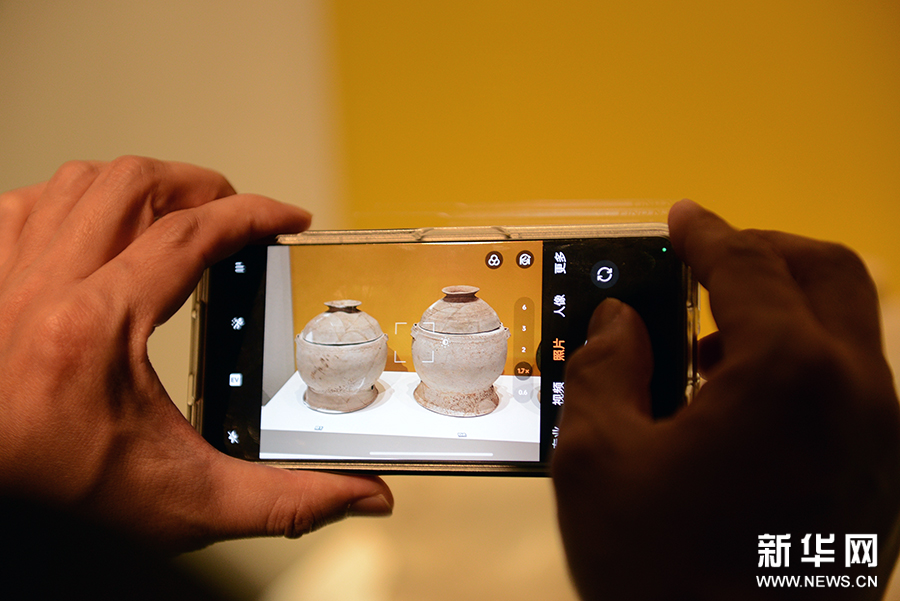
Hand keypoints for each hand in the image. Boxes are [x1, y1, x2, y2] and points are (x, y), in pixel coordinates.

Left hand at [0, 157, 392, 551]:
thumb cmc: (44, 487)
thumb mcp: (182, 502)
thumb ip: (278, 501)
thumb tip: (357, 496)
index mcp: (97, 327)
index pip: (190, 235)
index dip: (252, 215)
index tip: (287, 217)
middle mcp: (45, 286)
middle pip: (136, 187)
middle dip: (203, 187)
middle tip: (236, 209)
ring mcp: (7, 274)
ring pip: (80, 182)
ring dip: (141, 184)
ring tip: (178, 204)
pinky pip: (26, 202)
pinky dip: (73, 197)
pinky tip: (96, 219)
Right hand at [552, 200, 899, 599]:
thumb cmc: (665, 572)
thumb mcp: (597, 461)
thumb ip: (603, 369)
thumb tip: (619, 322)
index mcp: (786, 373)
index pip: (747, 267)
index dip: (707, 234)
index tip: (682, 217)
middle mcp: (857, 390)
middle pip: (828, 271)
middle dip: (765, 249)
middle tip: (710, 259)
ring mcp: (885, 434)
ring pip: (850, 325)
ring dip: (786, 306)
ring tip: (716, 342)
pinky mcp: (888, 474)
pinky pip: (855, 379)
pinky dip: (806, 356)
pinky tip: (748, 401)